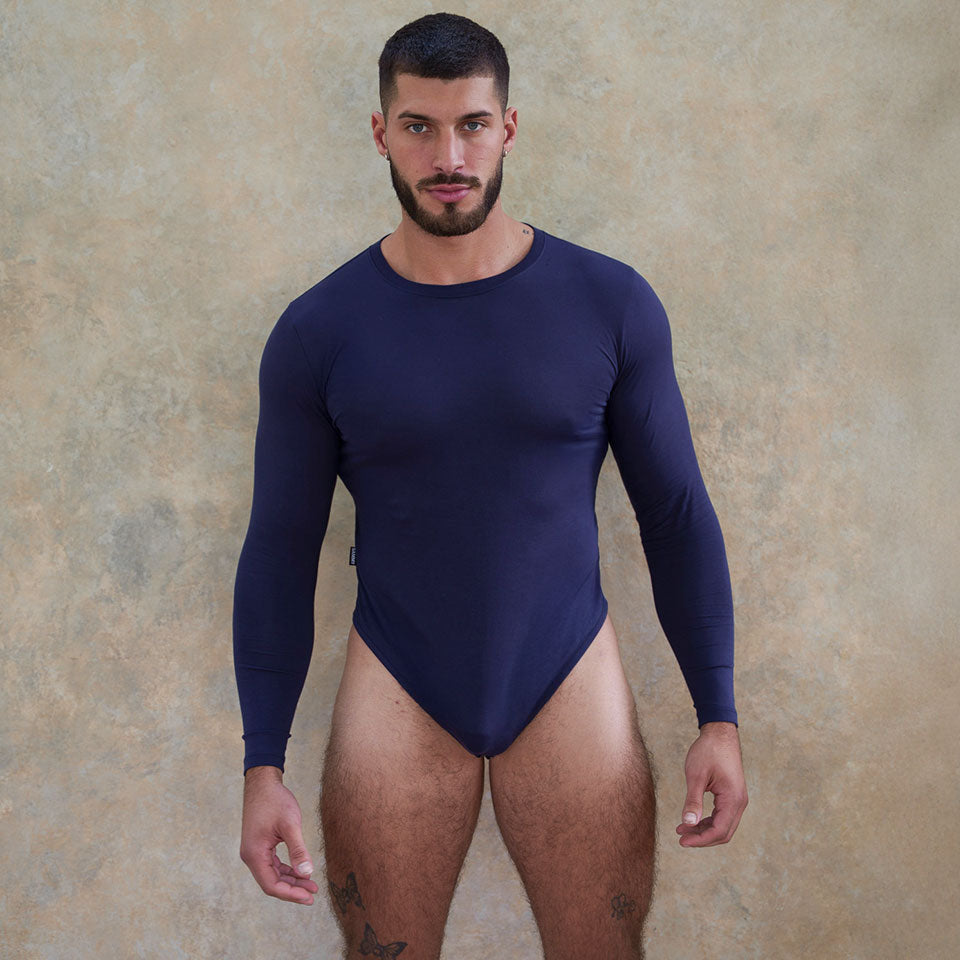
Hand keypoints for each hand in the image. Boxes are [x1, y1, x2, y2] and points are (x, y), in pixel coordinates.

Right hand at [239, 766, 319, 903]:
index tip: (309, 897)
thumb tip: (307, 873)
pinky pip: (273, 865)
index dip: (291, 894)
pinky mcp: (260, 846)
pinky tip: (301, 871)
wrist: (263, 783)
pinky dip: (287, 870)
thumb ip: (298, 850)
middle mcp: (251, 856)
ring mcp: (254, 851)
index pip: (272, 885)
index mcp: (255, 854)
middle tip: (313, 894)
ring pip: (273, 875)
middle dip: (293, 889)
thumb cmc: (275, 801)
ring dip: (291, 880)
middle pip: (272, 883)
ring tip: (311, 884)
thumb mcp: (290, 825)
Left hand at [676, 721, 747, 846]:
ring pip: (723, 825)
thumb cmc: (707, 751)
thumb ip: (693, 801)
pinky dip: (708, 821)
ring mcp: (737, 799)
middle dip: (702, 838)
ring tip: (682, 830)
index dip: (700, 840)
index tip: (682, 841)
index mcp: (733, 799)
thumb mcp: (696, 775)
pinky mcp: (732, 795)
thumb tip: (688, 824)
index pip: (719, 831)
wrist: (720, 733)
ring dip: (704, 830)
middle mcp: (739, 802)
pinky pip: (722, 816)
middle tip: (681, 838)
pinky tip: (692, 820)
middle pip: (723, 832)